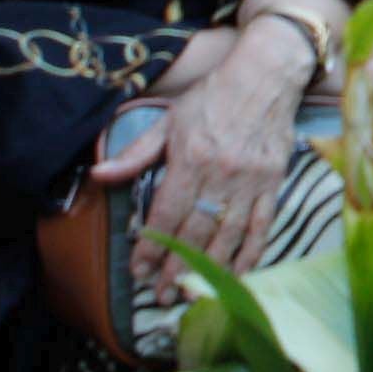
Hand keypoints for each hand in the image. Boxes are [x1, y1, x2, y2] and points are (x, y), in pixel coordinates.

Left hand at [102, 21, 321, 296]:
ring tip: (190, 294)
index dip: (151, 246)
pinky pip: (261, 228)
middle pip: (195, 233)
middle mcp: (221, 176)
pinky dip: (249, 256)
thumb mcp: (168, 119)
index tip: (138, 271)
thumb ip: (135, 153)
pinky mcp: (274, 185)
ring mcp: (251, 183)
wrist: (267, 74)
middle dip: (175, 268)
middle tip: (160, 297)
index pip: (166, 214)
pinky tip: (236, 276)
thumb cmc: (213, 96)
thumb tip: (98, 175)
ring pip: (227, 237)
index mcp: (191, 159)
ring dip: (208, 270)